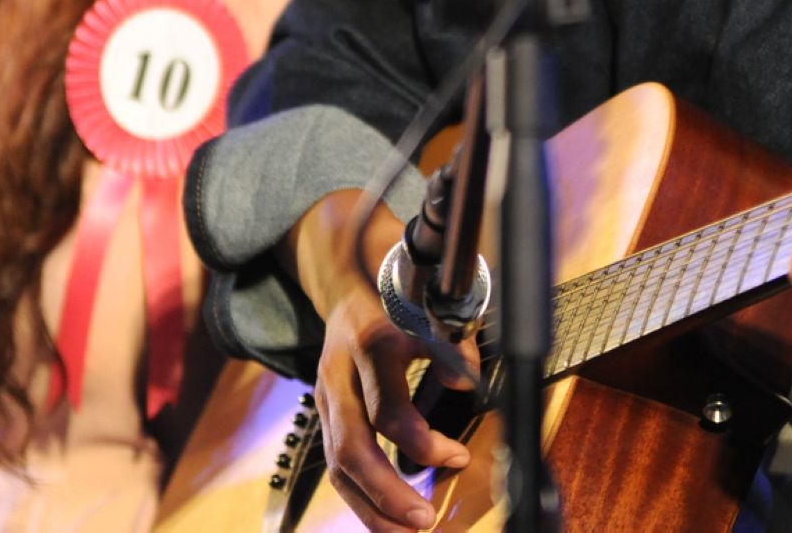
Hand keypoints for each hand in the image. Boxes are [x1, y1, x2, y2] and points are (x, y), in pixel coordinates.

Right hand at [290, 193, 480, 531]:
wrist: (351, 283)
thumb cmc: (403, 301)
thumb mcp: (433, 311)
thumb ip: (453, 346)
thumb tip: (467, 387)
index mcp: (371, 346)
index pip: (388, 410)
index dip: (423, 442)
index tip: (457, 457)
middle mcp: (341, 374)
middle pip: (353, 446)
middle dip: (387, 491)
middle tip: (424, 520)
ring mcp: (326, 395)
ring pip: (337, 462)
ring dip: (370, 506)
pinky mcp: (323, 412)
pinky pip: (334, 464)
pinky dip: (358, 497)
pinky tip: (383, 520)